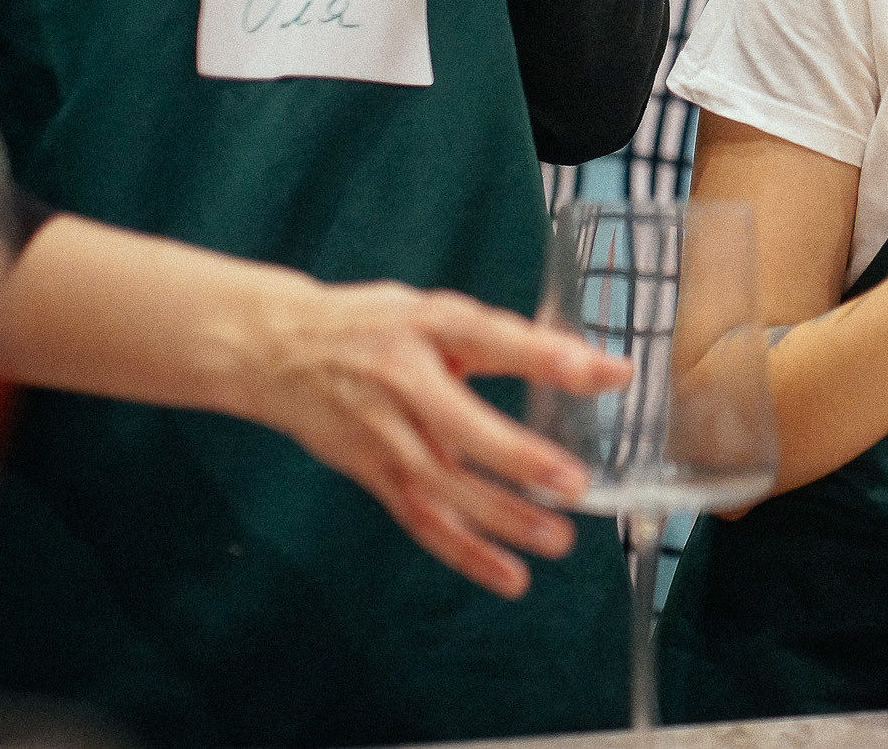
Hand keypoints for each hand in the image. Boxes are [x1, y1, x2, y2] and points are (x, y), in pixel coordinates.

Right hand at [240, 278, 627, 597]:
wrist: (278, 349)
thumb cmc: (370, 326)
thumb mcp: (432, 310)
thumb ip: (497, 337)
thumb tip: (579, 361)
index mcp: (425, 324)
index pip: (494, 339)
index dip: (550, 357)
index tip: (609, 375)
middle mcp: (400, 379)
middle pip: (461, 425)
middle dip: (519, 458)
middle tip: (575, 483)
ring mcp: (382, 432)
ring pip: (441, 485)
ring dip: (499, 519)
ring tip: (555, 540)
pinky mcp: (371, 472)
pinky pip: (421, 519)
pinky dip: (465, 552)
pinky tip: (510, 576)